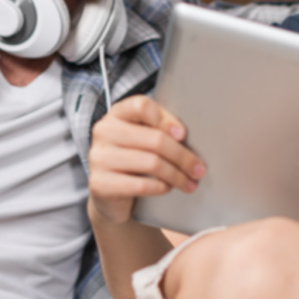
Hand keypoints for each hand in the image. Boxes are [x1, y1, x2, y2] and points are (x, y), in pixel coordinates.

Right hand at [88, 95, 205, 225]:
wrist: (108, 192)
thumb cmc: (132, 158)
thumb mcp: (142, 137)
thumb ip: (159, 128)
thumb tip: (182, 136)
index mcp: (117, 113)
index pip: (141, 105)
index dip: (166, 120)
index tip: (182, 135)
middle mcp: (104, 131)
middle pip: (154, 139)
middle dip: (183, 156)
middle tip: (198, 169)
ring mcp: (99, 158)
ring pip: (151, 163)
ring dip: (177, 175)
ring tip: (189, 183)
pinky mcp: (100, 183)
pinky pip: (140, 185)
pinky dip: (160, 187)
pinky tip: (167, 188)